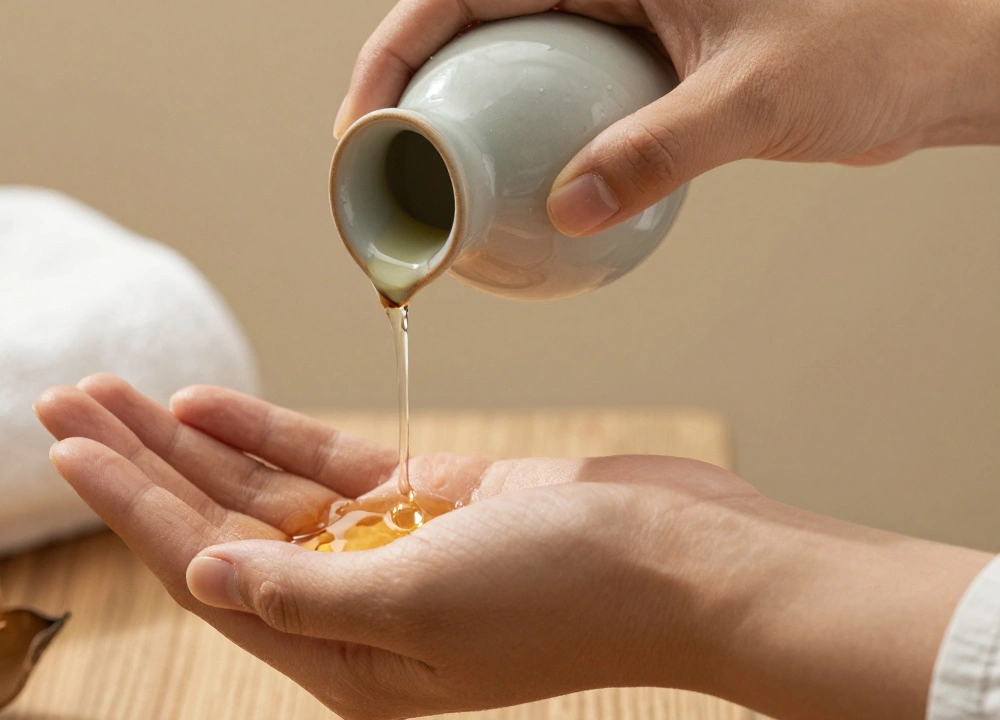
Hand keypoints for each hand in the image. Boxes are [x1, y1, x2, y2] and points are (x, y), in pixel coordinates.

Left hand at [35, 376, 990, 719]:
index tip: (68, 448)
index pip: (207, 571)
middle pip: (216, 527)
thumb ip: (305, 595)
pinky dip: (267, 433)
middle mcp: (351, 609)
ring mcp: (386, 551)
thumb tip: (206, 573)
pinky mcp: (426, 502)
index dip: (132, 508)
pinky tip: (208, 403)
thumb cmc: (569, 596)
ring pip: (259, 492)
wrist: (685, 558)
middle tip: (64, 401)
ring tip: (115, 390)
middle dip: (139, 465)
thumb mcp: (424, 606)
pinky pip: (324, 465)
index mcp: (342, 657)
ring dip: (188, 442)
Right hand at [333, 0, 999, 236]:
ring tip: (410, 190)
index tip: (365, 122)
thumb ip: (660, 150)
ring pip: (501, 64)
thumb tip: (570, 210)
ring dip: (447, 121)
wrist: (933, 62)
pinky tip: (494, 197)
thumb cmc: (875, 43)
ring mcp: (616, 22)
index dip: (398, 49)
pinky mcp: (635, 64)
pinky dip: (510, 144)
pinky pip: (547, 100)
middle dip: (402, 88)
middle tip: (368, 169)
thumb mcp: (757, 98)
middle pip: (465, 23)